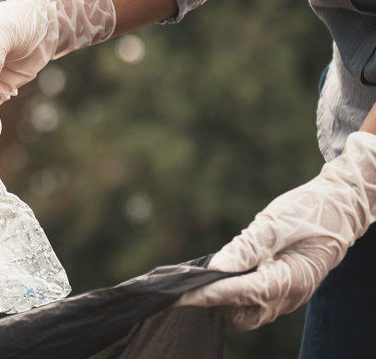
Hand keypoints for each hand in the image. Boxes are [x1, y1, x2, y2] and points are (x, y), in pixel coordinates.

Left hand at [177, 132, 375, 329]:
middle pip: (242, 315)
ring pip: (245, 313)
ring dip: (224, 297)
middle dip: (217, 300)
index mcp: (293, 278)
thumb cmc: (310, 211)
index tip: (186, 293)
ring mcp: (285, 297)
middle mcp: (290, 295)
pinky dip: (233, 292)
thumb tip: (218, 267)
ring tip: (214, 270)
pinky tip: (225, 271)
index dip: (214, 293)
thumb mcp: (279, 222)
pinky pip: (251, 302)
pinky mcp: (278, 291)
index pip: (246, 293)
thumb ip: (250, 246)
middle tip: (200, 275)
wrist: (338, 210)